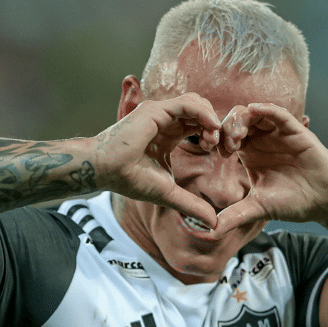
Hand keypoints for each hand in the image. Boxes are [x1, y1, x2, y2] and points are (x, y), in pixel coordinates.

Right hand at [95, 93, 221, 228]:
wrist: (105, 172)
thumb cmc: (128, 179)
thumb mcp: (168, 193)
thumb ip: (191, 204)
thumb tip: (213, 223)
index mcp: (168, 134)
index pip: (199, 124)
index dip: (213, 134)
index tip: (221, 152)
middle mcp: (165, 119)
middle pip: (201, 111)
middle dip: (216, 126)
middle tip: (222, 146)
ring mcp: (160, 112)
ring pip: (196, 103)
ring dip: (211, 118)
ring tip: (214, 140)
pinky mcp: (155, 110)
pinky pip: (187, 104)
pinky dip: (203, 113)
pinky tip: (212, 129)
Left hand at [213, 103, 327, 235]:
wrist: (324, 202)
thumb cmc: (292, 202)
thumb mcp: (258, 208)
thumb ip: (235, 216)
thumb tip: (211, 232)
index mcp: (249, 153)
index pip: (226, 137)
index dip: (218, 140)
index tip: (217, 152)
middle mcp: (261, 140)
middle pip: (237, 121)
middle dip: (227, 128)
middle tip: (228, 145)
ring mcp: (278, 134)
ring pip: (255, 114)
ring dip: (242, 119)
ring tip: (238, 135)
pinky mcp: (296, 132)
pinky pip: (279, 114)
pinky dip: (267, 109)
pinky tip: (255, 110)